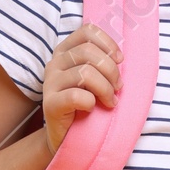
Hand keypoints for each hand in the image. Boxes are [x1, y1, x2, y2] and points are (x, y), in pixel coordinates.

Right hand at [41, 24, 119, 151]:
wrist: (67, 137)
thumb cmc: (85, 105)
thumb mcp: (94, 78)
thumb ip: (101, 62)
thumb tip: (119, 56)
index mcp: (65, 51)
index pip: (87, 31)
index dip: (108, 43)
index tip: (119, 61)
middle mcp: (54, 63)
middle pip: (89, 52)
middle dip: (111, 71)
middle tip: (118, 88)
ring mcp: (50, 83)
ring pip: (85, 73)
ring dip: (105, 89)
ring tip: (110, 101)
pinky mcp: (50, 103)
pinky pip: (77, 96)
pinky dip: (91, 102)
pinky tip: (92, 108)